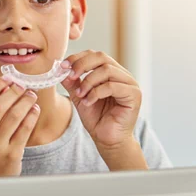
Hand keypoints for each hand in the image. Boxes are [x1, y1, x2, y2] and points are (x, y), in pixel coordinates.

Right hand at [0, 76, 39, 177]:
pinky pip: (25, 129)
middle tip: (23, 85)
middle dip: (14, 92)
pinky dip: (32, 115)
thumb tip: (4, 86)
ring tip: (31, 95)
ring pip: (14, 116)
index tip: (8, 78)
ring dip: (25, 101)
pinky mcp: (11, 155)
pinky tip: (35, 109)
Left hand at [60, 50, 144, 168]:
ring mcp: (130, 84)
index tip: (63, 66)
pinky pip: (112, 86)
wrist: (108, 140)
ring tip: (80, 95)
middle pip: (102, 57)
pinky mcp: (134, 95)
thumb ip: (73, 83)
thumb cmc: (97, 119)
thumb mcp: (80, 97)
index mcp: (111, 72)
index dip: (78, 57)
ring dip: (88, 81)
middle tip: (70, 75)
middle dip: (82, 65)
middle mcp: (122, 75)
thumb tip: (61, 69)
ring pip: (107, 70)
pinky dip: (96, 93)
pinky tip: (88, 102)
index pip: (95, 55)